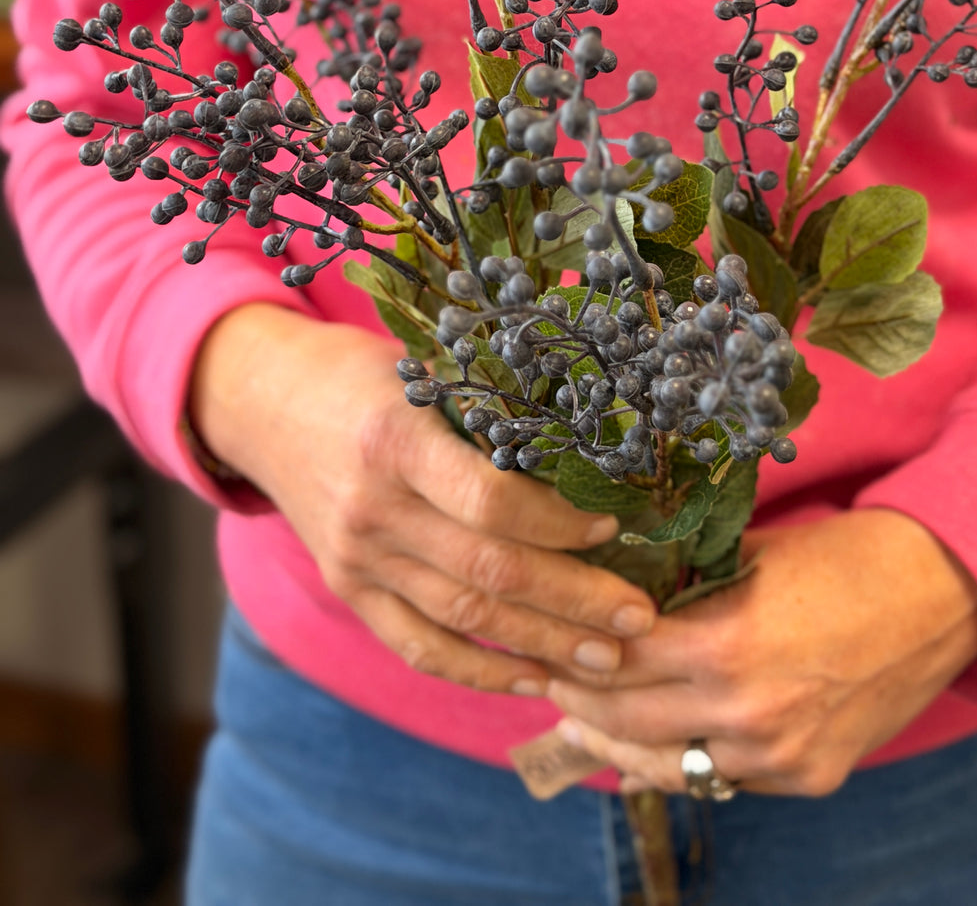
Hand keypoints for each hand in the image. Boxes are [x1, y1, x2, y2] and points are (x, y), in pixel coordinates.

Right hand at [191, 303, 655, 694]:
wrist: (264, 400)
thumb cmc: (362, 373)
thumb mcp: (422, 370)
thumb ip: (487, 412)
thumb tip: (593, 447)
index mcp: (395, 439)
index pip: (489, 500)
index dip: (557, 523)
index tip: (613, 526)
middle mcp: (372, 507)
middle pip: (488, 572)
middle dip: (574, 600)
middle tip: (640, 616)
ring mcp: (356, 558)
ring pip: (463, 619)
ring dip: (544, 644)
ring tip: (609, 655)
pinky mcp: (348, 589)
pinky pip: (418, 646)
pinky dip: (480, 671)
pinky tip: (535, 678)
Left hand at [549, 508, 976, 795]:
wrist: (941, 592)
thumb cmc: (843, 557)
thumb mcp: (751, 555)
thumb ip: (684, 584)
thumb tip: (613, 595)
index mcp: (727, 643)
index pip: (616, 660)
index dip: (572, 651)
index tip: (541, 639)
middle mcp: (748, 711)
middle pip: (628, 719)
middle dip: (580, 700)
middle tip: (547, 682)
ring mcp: (780, 754)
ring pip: (668, 766)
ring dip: (622, 742)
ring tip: (587, 723)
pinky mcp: (808, 777)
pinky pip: (721, 781)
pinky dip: (684, 762)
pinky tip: (653, 747)